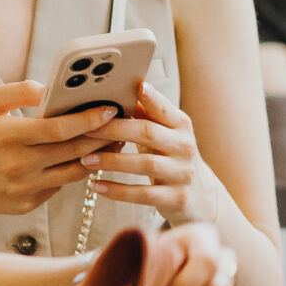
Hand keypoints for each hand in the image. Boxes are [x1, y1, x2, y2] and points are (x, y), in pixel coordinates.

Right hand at [0, 81, 108, 225]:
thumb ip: (19, 91)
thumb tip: (51, 89)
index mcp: (9, 137)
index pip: (60, 129)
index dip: (89, 119)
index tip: (109, 109)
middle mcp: (18, 166)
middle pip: (74, 151)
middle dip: (102, 137)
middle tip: (122, 123)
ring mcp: (23, 189)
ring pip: (73, 173)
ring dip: (96, 157)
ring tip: (111, 141)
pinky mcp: (26, 206)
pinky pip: (59, 186)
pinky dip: (73, 172)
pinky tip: (85, 158)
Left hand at [80, 88, 217, 225]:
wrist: (199, 194)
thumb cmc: (170, 156)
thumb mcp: (164, 133)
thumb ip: (145, 114)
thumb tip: (117, 90)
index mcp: (181, 125)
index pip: (163, 109)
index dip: (150, 98)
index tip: (134, 86)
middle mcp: (185, 147)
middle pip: (148, 133)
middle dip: (114, 130)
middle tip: (87, 130)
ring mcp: (182, 173)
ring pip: (144, 164)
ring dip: (112, 161)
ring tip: (86, 159)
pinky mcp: (176, 198)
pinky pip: (143, 194)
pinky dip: (118, 190)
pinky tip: (97, 185)